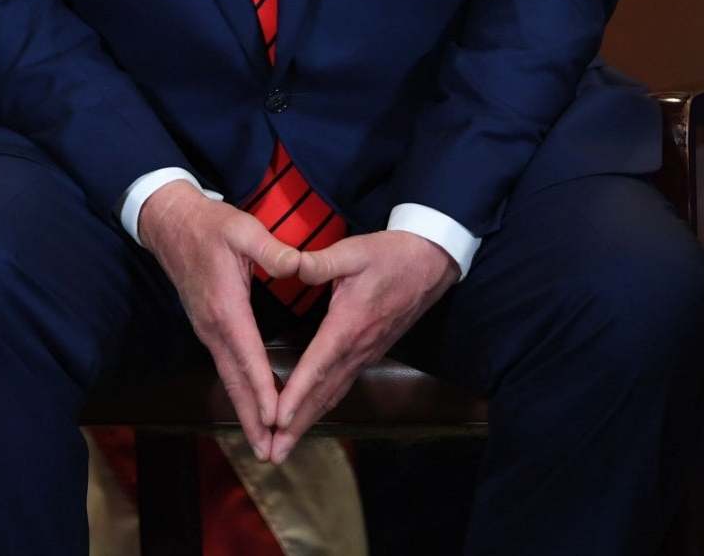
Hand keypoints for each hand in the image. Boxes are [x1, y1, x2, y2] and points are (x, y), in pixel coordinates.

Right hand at [138, 181, 304, 459]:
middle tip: (270, 454)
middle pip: (235, 381)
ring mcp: (207, 330)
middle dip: (253, 419)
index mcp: (226, 307)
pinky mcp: (207, 328)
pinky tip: (251, 408)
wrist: (170, 222)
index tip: (277, 420)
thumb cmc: (210, 224)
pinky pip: (225, 368)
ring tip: (263, 444)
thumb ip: (271, 250)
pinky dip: (239, 394)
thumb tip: (298, 265)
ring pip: (229, 379)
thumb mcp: (243, 229)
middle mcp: (214, 327)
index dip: (264, 389)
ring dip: (245, 413)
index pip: (248, 356)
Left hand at [268, 231, 458, 461]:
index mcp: (349, 324)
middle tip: (274, 452)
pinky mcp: (369, 352)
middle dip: (298, 425)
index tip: (278, 417)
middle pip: (324, 394)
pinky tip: (309, 416)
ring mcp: (366, 353)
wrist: (429, 262)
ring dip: (308, 422)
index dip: (297, 393)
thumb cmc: (390, 255)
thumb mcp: (353, 251)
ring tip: (285, 444)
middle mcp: (358, 348)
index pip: (318, 365)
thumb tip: (290, 265)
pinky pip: (342, 386)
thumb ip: (320, 261)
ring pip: (333, 395)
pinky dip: (323, 406)